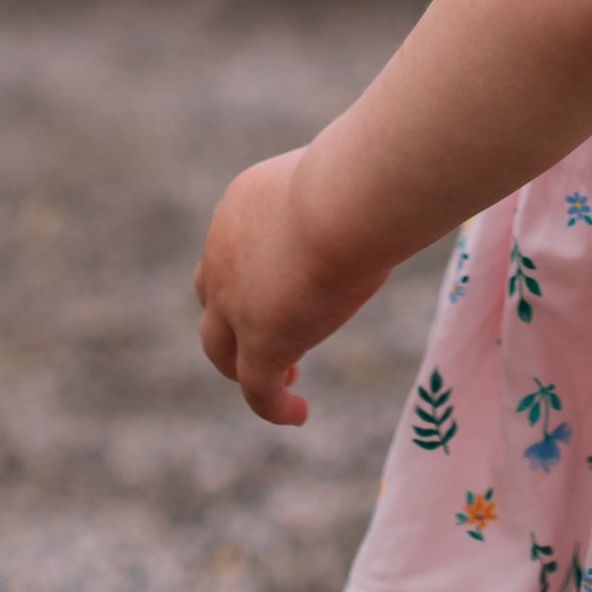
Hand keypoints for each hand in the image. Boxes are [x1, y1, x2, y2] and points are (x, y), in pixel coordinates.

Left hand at [194, 146, 382, 425]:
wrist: (343, 201)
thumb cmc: (360, 178)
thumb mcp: (341, 181)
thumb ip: (344, 199)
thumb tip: (379, 201)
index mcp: (240, 207)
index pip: (235, 248)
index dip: (254, 273)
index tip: (289, 285)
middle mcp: (223, 255)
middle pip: (213, 298)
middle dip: (237, 320)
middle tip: (273, 335)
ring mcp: (234, 303)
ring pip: (220, 349)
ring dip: (244, 365)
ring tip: (286, 379)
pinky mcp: (259, 343)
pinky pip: (256, 389)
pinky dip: (273, 405)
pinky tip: (298, 413)